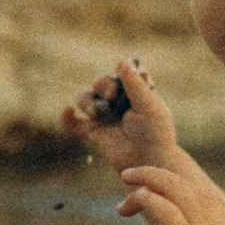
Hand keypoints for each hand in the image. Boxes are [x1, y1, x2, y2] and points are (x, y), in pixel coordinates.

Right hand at [62, 58, 184, 172]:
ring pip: (86, 99)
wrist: (149, 163)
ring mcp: (106, 116)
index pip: (124, 72)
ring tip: (94, 112)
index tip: (123, 76)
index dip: (121, 71)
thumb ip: (135, 85)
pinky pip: (74, 124)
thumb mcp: (149, 107)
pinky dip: (67, 119)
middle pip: (101, 83)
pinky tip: (68, 112)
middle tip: (110, 95)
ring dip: (86, 101)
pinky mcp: (94, 132)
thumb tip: (122, 61)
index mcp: (137, 91)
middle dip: (102, 85)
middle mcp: (119, 101)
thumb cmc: (156, 135)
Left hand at [117, 163, 224, 224]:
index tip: (144, 192)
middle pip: (174, 179)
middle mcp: (208, 209)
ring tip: (123, 183)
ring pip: (167, 183)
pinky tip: (125, 208)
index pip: (185, 187)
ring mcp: (198, 220)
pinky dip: (140, 199)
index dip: (162, 186)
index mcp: (216, 211)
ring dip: (141, 180)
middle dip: (149, 173)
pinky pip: (158, 205)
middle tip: (127, 175)